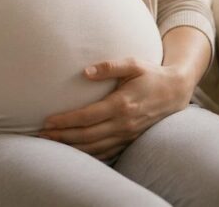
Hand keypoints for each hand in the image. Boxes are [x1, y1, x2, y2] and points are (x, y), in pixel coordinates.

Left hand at [39, 57, 193, 160]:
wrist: (175, 92)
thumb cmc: (151, 74)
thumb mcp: (134, 63)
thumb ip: (110, 66)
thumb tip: (85, 72)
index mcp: (122, 104)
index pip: (87, 116)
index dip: (66, 121)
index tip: (48, 121)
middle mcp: (124, 123)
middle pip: (87, 135)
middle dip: (63, 136)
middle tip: (42, 134)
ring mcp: (128, 135)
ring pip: (95, 147)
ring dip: (72, 147)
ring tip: (52, 143)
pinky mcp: (130, 140)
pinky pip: (106, 152)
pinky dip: (89, 155)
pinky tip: (75, 151)